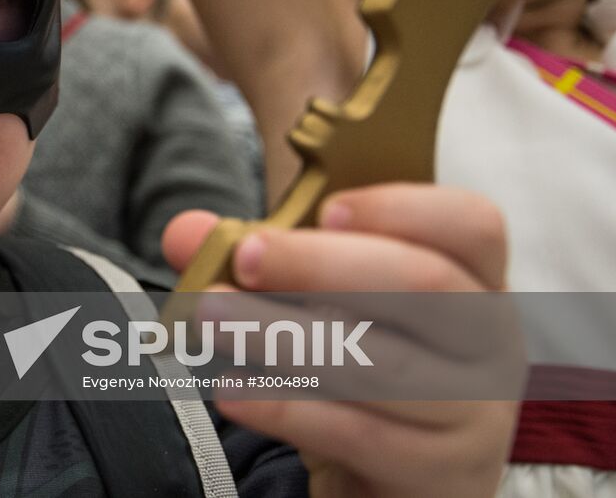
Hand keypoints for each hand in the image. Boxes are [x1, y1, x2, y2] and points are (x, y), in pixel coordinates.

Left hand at [163, 184, 518, 497]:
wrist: (393, 479)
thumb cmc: (361, 363)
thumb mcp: (317, 304)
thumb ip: (255, 260)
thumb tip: (185, 233)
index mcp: (474, 279)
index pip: (472, 225)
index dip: (404, 207)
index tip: (326, 205)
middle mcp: (489, 341)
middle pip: (426, 285)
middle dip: (323, 264)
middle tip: (242, 257)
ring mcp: (476, 412)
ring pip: (383, 364)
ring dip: (286, 336)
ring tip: (212, 318)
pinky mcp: (440, 474)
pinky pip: (361, 435)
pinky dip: (289, 409)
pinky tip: (232, 390)